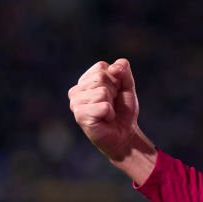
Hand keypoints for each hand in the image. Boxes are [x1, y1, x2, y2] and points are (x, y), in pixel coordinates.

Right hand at [68, 58, 155, 182]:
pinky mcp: (80, 116)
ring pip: (102, 91)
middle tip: (111, 105)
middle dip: (114, 91)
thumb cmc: (122, 111)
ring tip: (107, 113)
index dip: (116, 80)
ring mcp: (75, 103)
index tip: (115, 93)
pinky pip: (103, 106)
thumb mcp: (127, 86)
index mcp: (85, 80)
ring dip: (111, 104)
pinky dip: (109, 113)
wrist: (124, 134)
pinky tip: (105, 120)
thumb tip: (113, 68)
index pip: (102, 67)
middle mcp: (76, 90)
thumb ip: (123, 70)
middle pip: (101, 78)